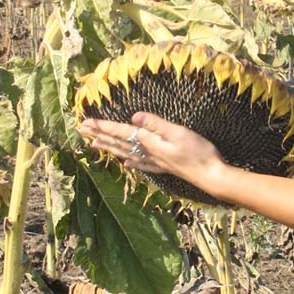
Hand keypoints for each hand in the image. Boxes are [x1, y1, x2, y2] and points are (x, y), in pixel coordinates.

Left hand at [78, 111, 223, 183]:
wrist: (212, 175)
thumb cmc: (198, 152)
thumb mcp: (178, 133)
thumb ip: (156, 125)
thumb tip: (133, 117)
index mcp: (150, 142)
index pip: (121, 132)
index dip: (103, 127)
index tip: (85, 123)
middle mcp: (149, 153)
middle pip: (119, 143)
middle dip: (100, 136)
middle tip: (81, 131)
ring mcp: (156, 161)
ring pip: (126, 153)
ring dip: (110, 148)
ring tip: (95, 144)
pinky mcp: (165, 167)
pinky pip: (142, 164)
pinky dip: (131, 162)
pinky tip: (126, 163)